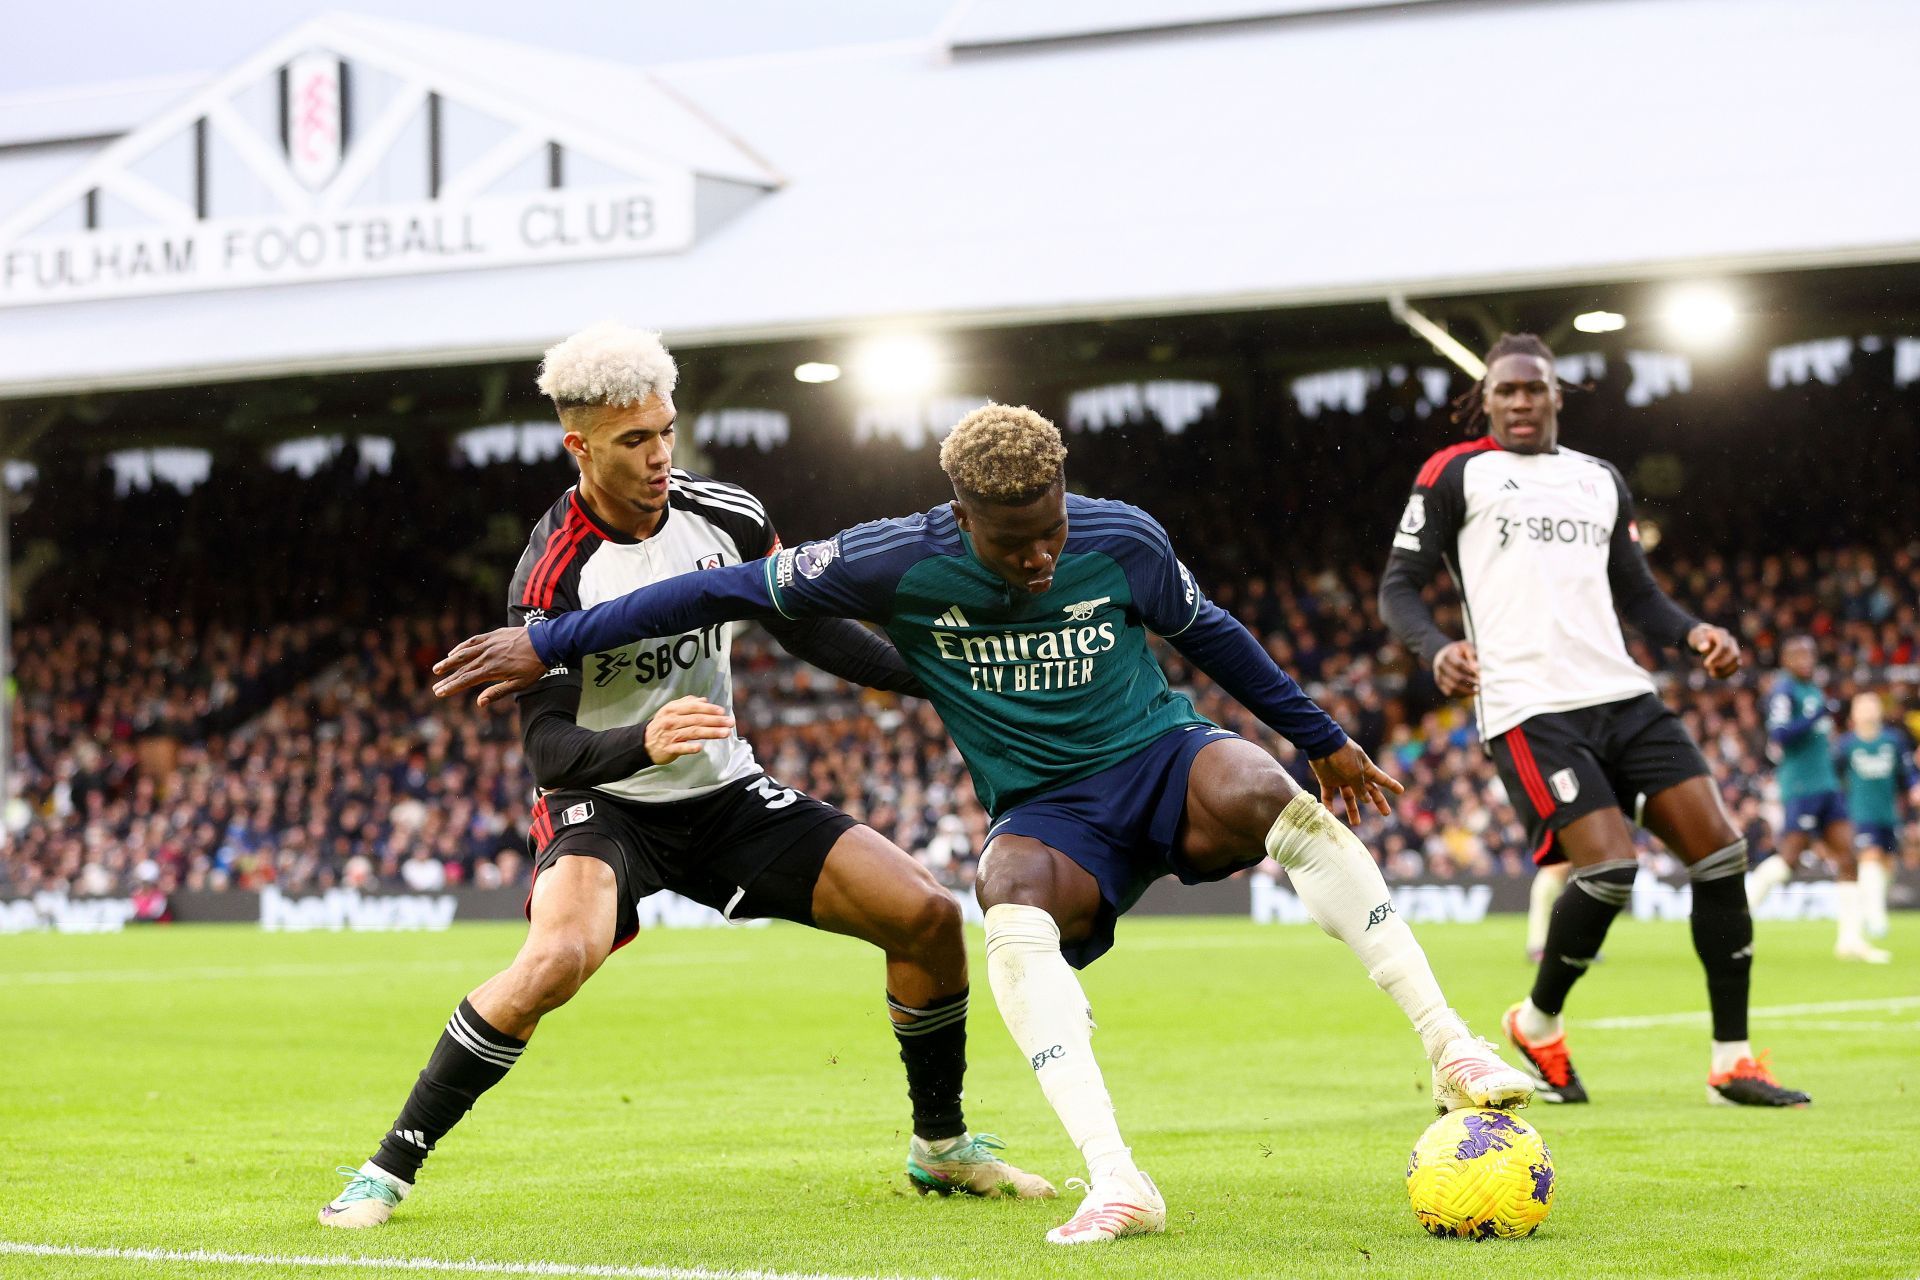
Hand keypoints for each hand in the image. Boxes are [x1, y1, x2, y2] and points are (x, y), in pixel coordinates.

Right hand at [432, 628, 546, 707]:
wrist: (546, 642)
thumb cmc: (535, 666)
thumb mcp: (519, 684)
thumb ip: (498, 692)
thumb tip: (479, 703)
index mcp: (492, 670)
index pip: (466, 680)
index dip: (451, 687)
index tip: (439, 693)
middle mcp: (487, 656)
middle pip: (462, 669)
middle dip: (447, 679)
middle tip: (435, 687)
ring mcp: (489, 644)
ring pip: (463, 653)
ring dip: (449, 662)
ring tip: (437, 669)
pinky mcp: (493, 635)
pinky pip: (473, 641)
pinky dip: (461, 647)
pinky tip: (453, 652)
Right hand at [645, 696, 735, 760]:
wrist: (643, 742)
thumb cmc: (662, 725)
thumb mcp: (671, 710)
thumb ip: (687, 703)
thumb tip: (704, 700)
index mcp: (673, 709)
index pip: (694, 707)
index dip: (709, 709)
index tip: (723, 712)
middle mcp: (671, 721)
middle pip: (697, 720)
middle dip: (715, 721)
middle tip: (730, 723)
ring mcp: (670, 735)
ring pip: (693, 732)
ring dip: (710, 732)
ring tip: (725, 733)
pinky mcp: (668, 749)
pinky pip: (680, 748)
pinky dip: (690, 748)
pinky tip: (700, 748)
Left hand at [1308, 739, 1405, 823]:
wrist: (1322, 745)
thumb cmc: (1343, 756)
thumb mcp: (1355, 773)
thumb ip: (1361, 788)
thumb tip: (1366, 800)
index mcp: (1365, 768)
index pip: (1382, 778)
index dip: (1391, 785)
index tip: (1401, 791)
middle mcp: (1354, 774)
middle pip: (1368, 791)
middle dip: (1378, 802)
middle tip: (1386, 814)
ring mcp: (1340, 778)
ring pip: (1349, 797)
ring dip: (1352, 810)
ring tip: (1355, 824)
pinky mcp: (1326, 780)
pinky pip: (1328, 796)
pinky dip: (1329, 805)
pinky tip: (1330, 815)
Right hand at [1433, 640, 1479, 697]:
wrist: (1443, 656)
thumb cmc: (1458, 651)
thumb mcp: (1466, 647)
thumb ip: (1473, 655)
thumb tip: (1477, 668)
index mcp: (1447, 655)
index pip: (1459, 665)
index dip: (1470, 671)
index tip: (1480, 675)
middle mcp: (1440, 666)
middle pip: (1456, 677)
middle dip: (1470, 682)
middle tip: (1480, 684)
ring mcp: (1438, 676)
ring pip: (1452, 687)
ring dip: (1466, 690)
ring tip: (1477, 691)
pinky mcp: (1440, 684)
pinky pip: (1450, 692)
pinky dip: (1461, 694)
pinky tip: (1470, 693)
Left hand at [1687, 623, 1740, 678]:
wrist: (1705, 638)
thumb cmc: (1700, 637)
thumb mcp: (1697, 637)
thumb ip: (1700, 641)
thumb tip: (1705, 648)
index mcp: (1721, 634)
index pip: (1723, 646)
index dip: (1716, 656)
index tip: (1706, 665)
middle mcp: (1731, 641)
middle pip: (1734, 654)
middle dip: (1723, 665)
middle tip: (1710, 671)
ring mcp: (1734, 648)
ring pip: (1736, 661)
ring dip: (1726, 670)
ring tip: (1713, 675)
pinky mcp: (1734, 657)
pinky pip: (1735, 666)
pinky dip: (1728, 673)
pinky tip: (1717, 676)